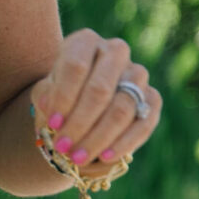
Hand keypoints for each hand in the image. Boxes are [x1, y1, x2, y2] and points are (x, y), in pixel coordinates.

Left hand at [31, 30, 161, 174]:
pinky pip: (144, 123)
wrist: (82, 103)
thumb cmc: (59, 94)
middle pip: (101, 89)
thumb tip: (51, 108)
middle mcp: (115, 52)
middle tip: (63, 147)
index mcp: (86, 42)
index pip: (76, 66)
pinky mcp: (152, 98)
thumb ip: (46, 97)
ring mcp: (137, 74)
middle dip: (80, 123)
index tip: (53, 124)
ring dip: (99, 137)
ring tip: (77, 157)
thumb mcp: (45, 93)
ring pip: (123, 108)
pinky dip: (124, 143)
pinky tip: (105, 157)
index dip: (64, 97)